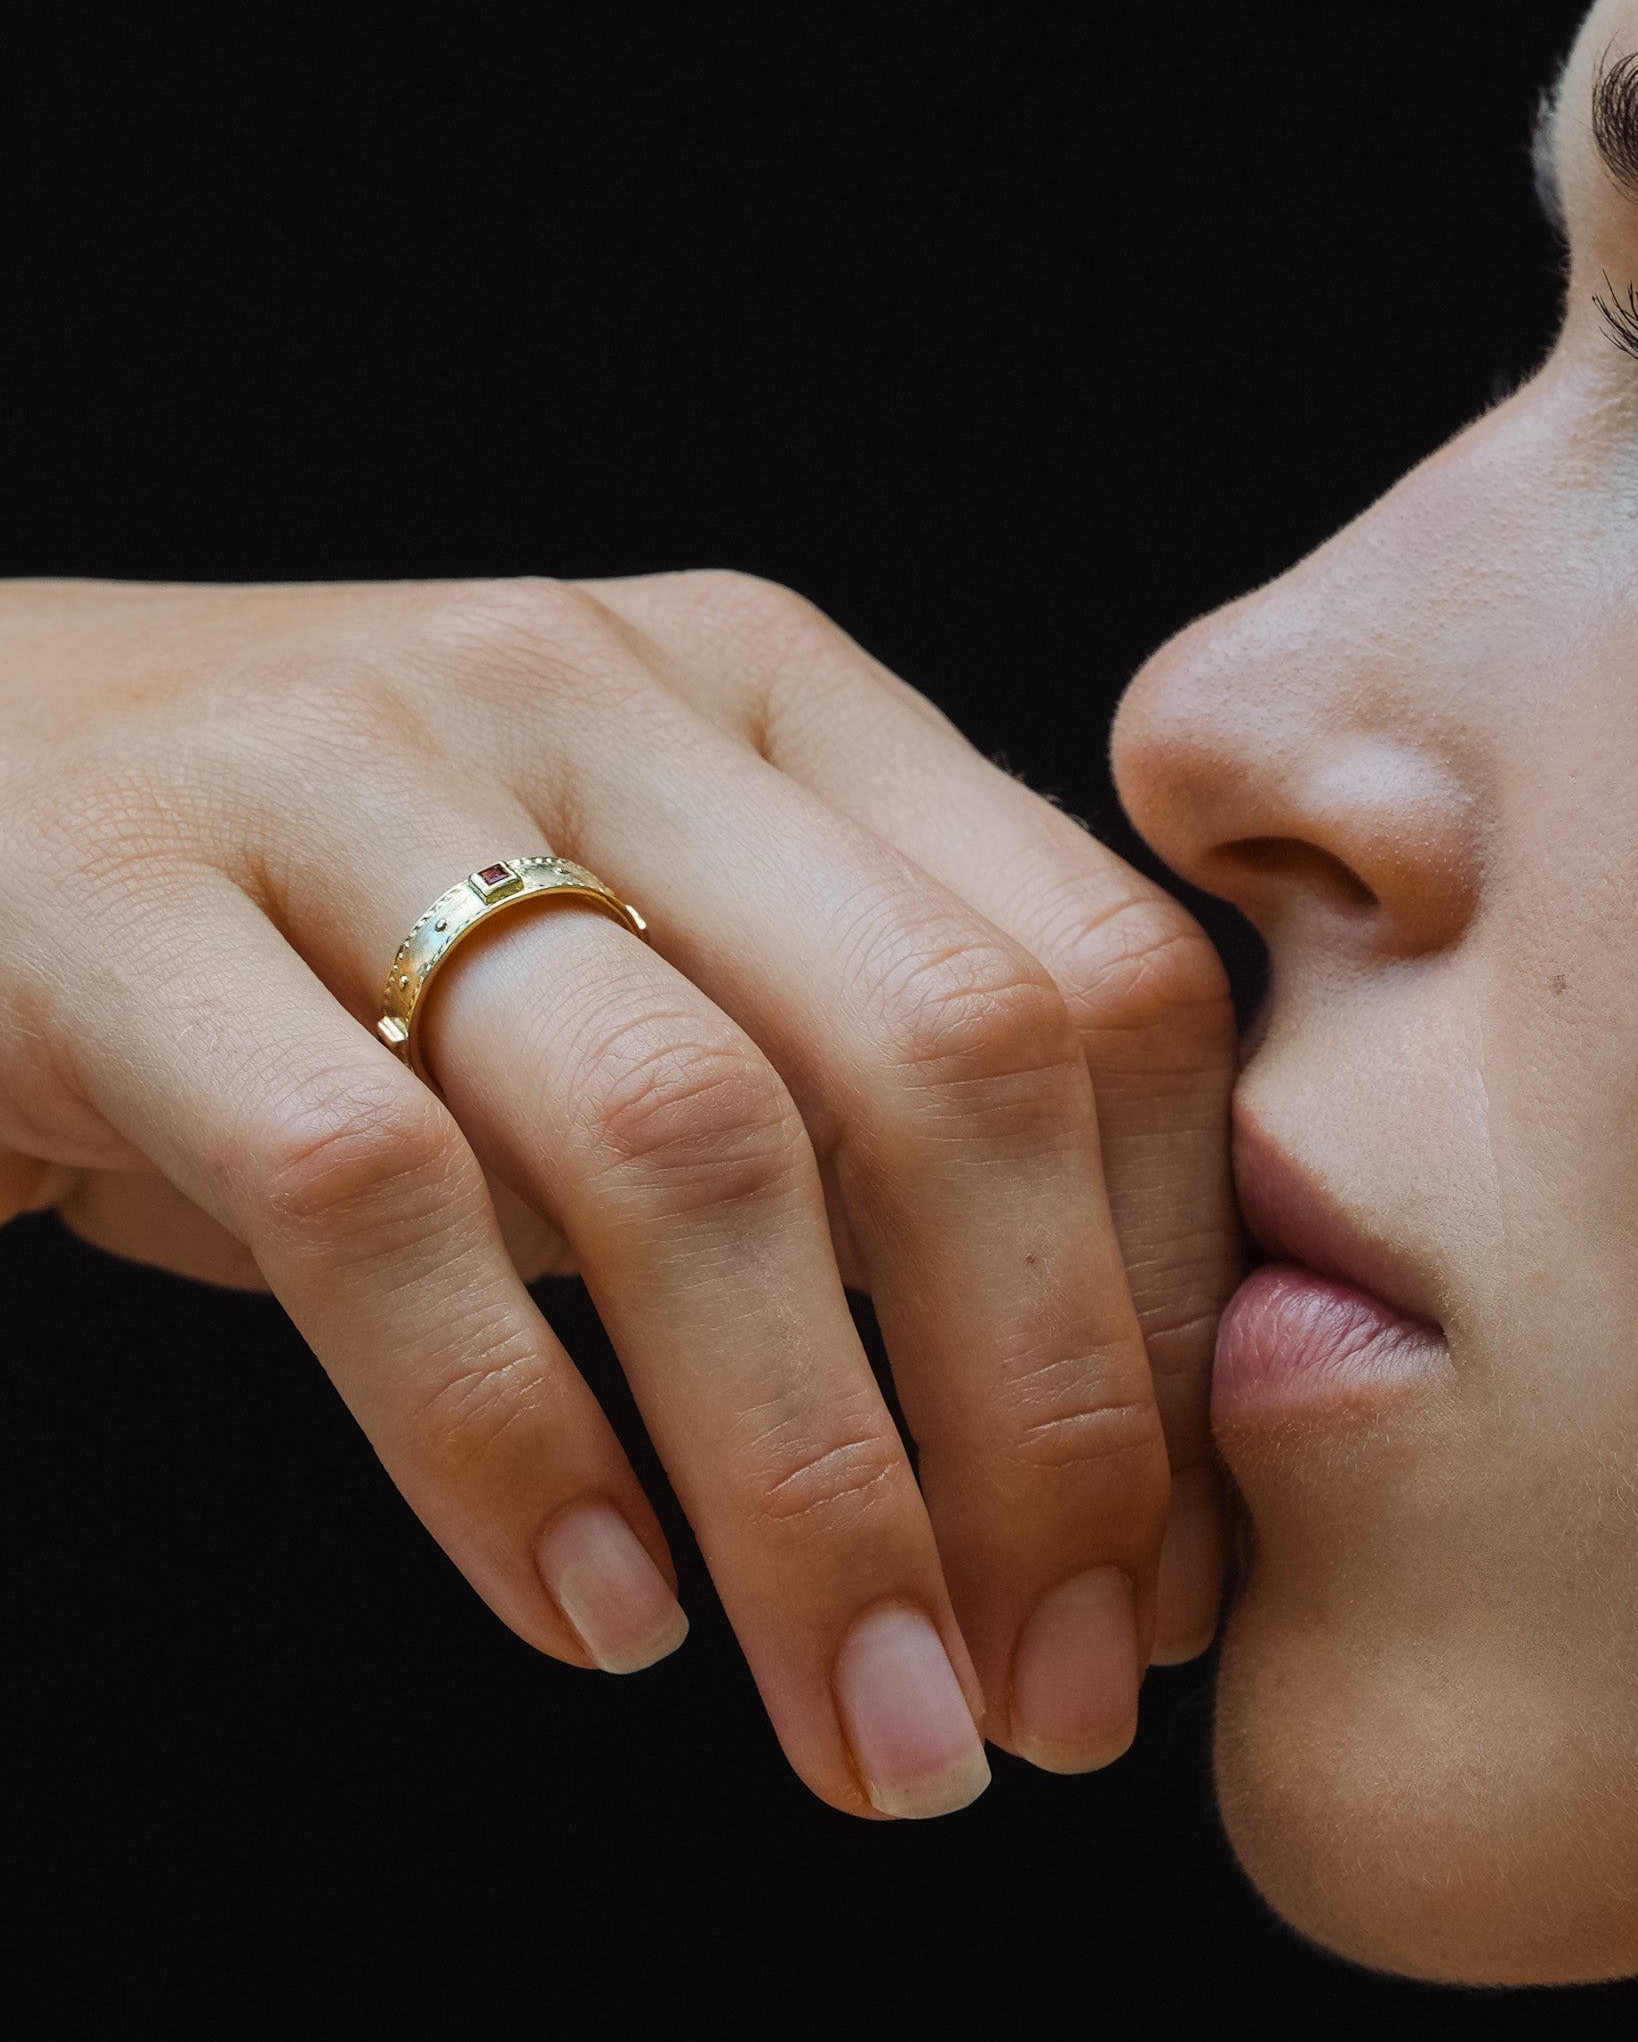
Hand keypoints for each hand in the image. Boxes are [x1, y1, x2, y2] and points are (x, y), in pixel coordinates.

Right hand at [0, 572, 1237, 1815]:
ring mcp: (351, 767)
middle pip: (940, 1055)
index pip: (1094, 979)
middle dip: (1041, 1421)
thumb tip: (1075, 1433)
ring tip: (862, 1724)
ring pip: (680, 1141)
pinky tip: (597, 1611)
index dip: (1172, 1298)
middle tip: (1048, 1704)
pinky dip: (508, 1439)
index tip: (1157, 1574)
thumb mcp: (631, 980)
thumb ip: (838, 1118)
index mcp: (774, 697)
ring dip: (810, 1486)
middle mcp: (597, 688)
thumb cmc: (333, 940)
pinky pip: (368, 1198)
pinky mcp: (119, 901)